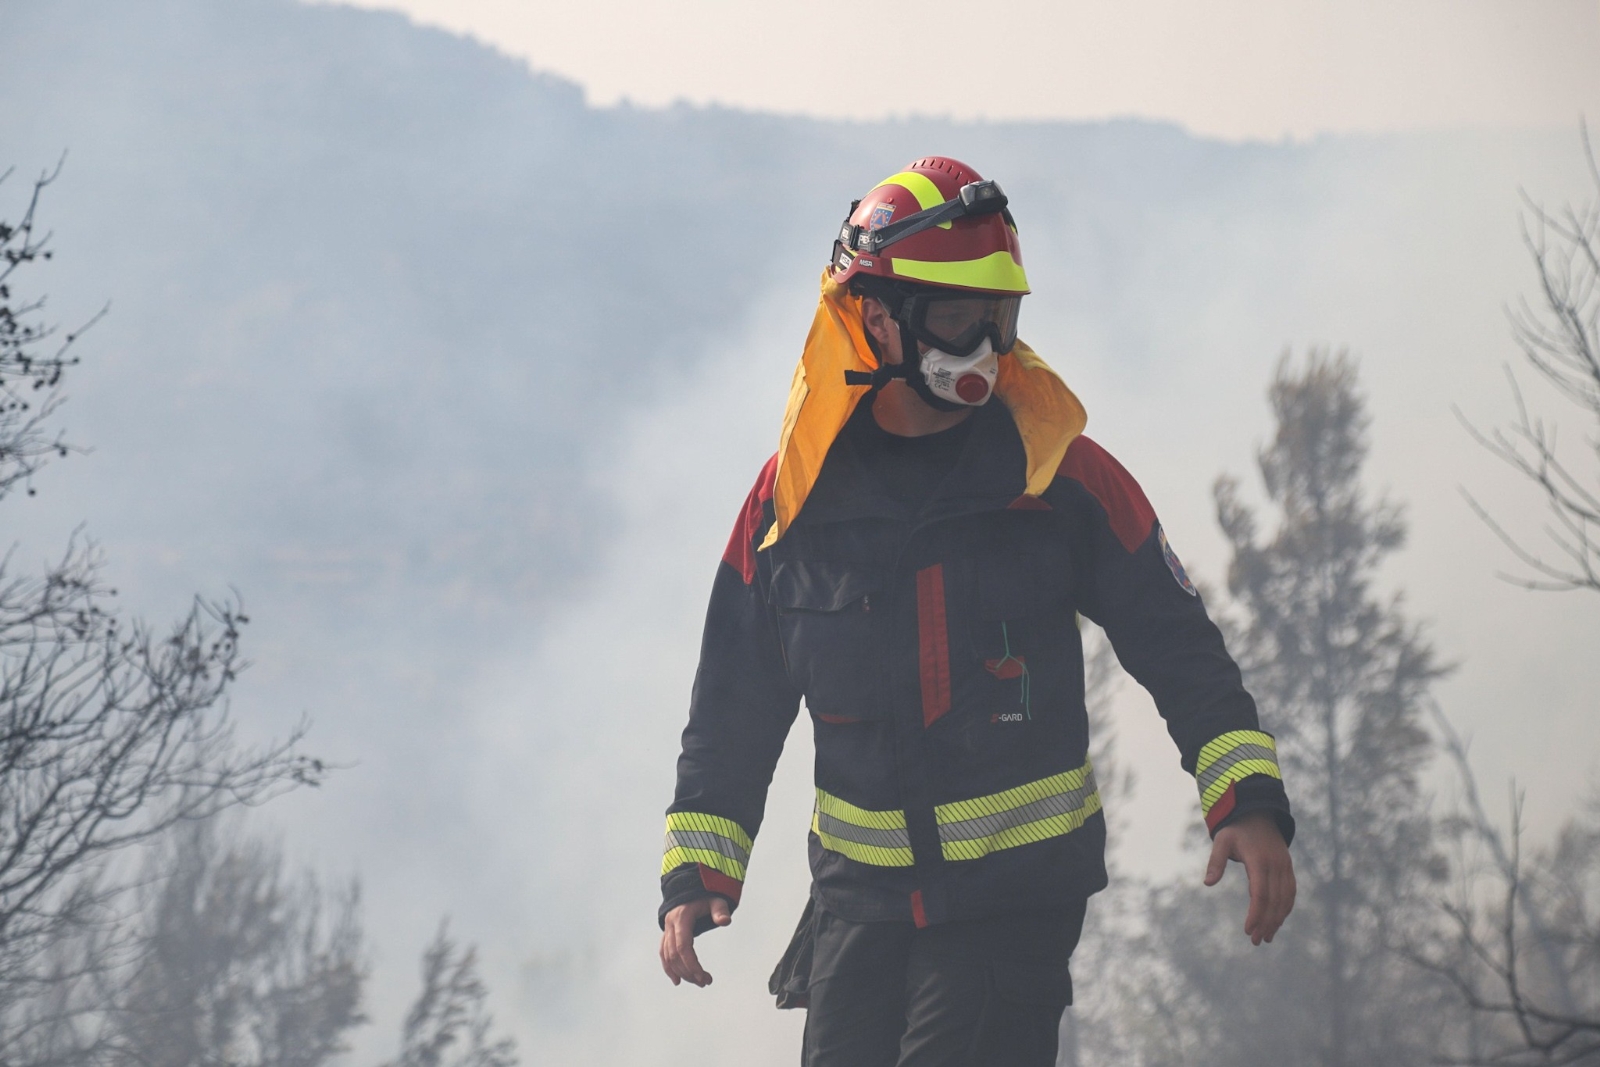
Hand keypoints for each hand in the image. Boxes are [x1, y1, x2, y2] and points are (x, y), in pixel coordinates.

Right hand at [659, 896, 732, 986]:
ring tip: (698, 982)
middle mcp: (671, 925)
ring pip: (668, 956)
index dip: (691, 964)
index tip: (703, 977)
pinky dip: (669, 968)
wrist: (691, 887)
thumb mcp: (716, 900)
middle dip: (689, 971)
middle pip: (675, 955)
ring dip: (681, 972)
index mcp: (682, 917)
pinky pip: (664, 953)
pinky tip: (677, 981)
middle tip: (705, 982)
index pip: (683, 946)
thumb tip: (725, 922)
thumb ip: (720, 910)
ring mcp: (667, 930)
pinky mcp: (667, 934)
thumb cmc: (706, 895)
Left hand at [1204, 810, 1294, 945]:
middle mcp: (1276, 865)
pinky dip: (1285, 908)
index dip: (1256, 914)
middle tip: (1256, 941)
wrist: (1257, 812)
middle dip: (1266, 923)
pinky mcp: (1288, 868)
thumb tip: (1207, 883)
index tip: (1248, 930)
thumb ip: (1215, 861)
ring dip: (1278, 919)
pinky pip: (1290, 892)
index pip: (1260, 893)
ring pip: (1286, 899)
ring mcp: (1285, 866)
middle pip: (1274, 901)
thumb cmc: (1236, 829)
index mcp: (1259, 860)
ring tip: (1266, 937)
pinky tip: (1277, 921)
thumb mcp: (1221, 841)